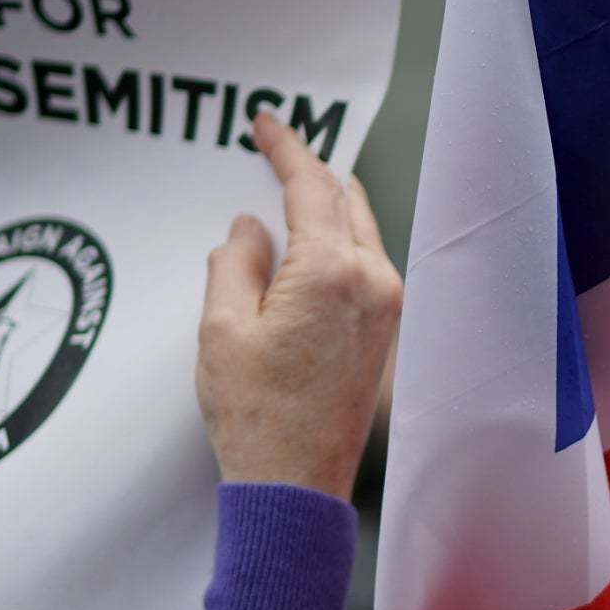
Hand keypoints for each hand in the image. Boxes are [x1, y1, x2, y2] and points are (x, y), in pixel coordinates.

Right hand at [196, 112, 401, 499]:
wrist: (295, 487)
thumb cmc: (255, 414)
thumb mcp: (221, 329)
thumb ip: (235, 263)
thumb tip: (250, 228)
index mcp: (331, 272)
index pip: (312, 187)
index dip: (287, 148)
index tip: (265, 123)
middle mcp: (374, 282)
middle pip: (345, 202)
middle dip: (311, 174)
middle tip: (275, 154)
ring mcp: (388, 310)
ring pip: (361, 233)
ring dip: (327, 210)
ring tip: (289, 199)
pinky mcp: (387, 335)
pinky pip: (366, 268)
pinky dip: (338, 246)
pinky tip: (307, 253)